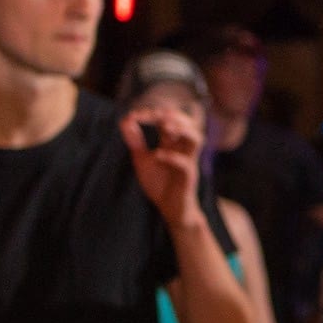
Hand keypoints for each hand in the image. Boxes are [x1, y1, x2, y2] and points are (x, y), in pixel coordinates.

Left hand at [120, 111, 205, 229]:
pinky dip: (172, 157)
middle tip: (155, 114)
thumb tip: (125, 119)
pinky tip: (158, 156)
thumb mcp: (142, 158)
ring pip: (197, 139)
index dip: (154, 113)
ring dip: (182, 129)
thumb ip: (135, 140)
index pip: (170, 120)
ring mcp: (188, 162)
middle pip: (190, 123)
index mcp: (174, 143)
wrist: (170, 208)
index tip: (134, 115)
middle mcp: (184, 150)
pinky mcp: (188, 178)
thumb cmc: (159, 183)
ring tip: (165, 126)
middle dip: (173, 115)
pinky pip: (186, 164)